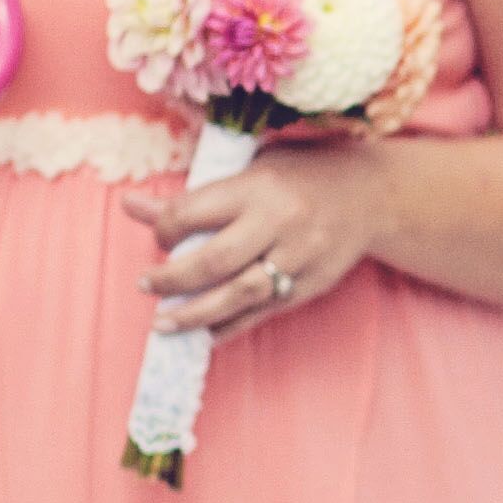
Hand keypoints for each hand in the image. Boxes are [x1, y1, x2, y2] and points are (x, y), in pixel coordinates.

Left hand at [126, 142, 383, 336]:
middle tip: (145, 285)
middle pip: (213, 262)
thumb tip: (131, 206)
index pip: (194, 214)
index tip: (157, 234)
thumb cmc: (301, 175)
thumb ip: (195, 195)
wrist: (372, 194)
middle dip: (171, 279)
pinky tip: (204, 333)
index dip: (163, 228)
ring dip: (194, 314)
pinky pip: (263, 312)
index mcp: (258, 187)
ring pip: (238, 295)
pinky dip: (230, 325)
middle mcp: (279, 223)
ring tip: (162, 323)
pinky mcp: (310, 285)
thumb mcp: (250, 170)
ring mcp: (299, 258)